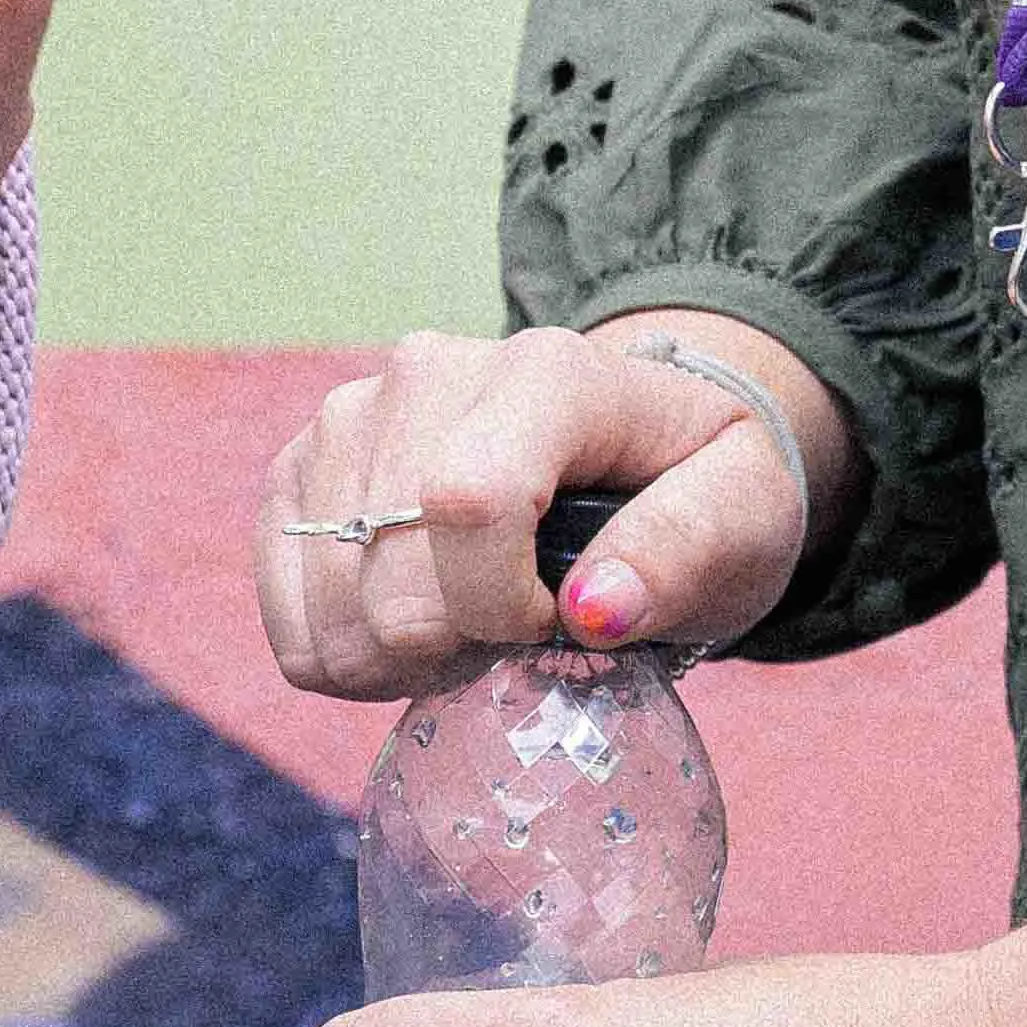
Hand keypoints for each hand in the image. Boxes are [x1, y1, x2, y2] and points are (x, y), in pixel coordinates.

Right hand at [258, 318, 843, 697]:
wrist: (636, 444)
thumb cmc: (696, 485)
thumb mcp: (744, 516)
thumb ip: (687, 550)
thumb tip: (596, 607)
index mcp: (545, 371)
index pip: (469, 500)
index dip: (501, 607)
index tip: (560, 626)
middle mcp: (428, 371)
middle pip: (389, 567)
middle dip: (453, 649)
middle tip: (519, 641)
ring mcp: (351, 411)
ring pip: (328, 596)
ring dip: (395, 656)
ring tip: (470, 628)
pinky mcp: (303, 464)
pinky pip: (283, 598)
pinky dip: (340, 648)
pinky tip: (409, 624)